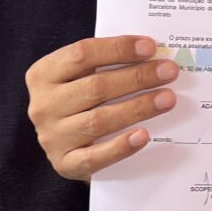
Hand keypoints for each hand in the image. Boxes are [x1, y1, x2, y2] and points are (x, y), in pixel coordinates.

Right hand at [24, 36, 179, 180]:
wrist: (60, 144)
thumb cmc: (76, 100)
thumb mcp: (78, 76)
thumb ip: (103, 64)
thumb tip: (149, 54)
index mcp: (43, 74)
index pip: (82, 54)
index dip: (118, 49)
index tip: (149, 47)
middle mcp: (44, 105)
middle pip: (95, 87)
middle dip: (137, 77)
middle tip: (168, 72)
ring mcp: (52, 137)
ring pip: (99, 120)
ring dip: (138, 108)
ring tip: (167, 99)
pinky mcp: (64, 163)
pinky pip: (95, 157)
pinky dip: (121, 146)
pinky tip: (143, 135)